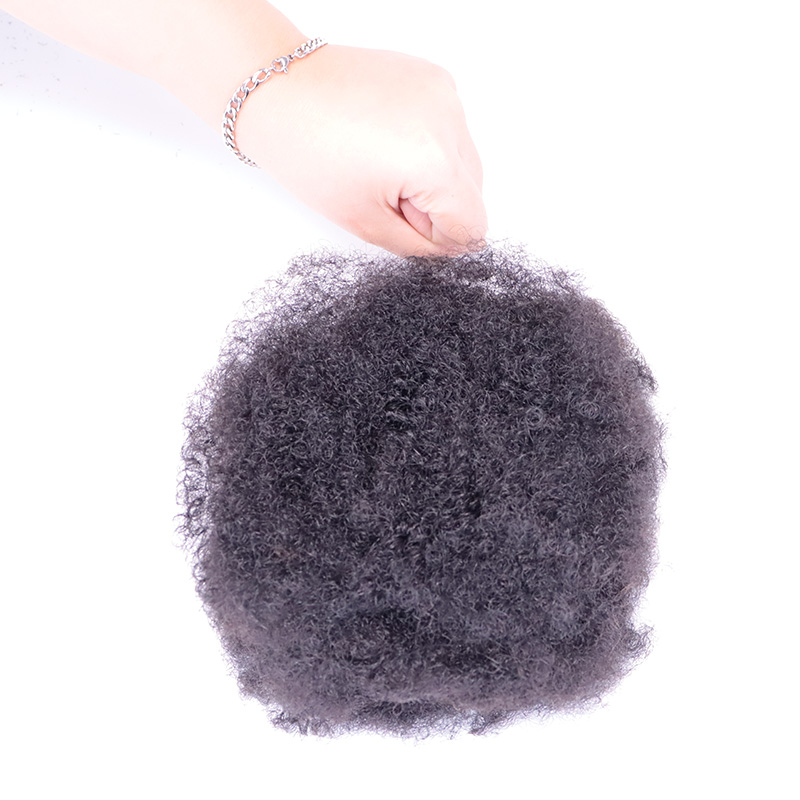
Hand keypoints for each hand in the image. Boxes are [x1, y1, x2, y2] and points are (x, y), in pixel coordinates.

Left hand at [235, 44, 487, 255]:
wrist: (277, 91)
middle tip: (386, 196)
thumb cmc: (308, 157)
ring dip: (435, 176)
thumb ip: (417, 246)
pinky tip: (388, 140)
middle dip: (438, 207)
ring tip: (383, 165)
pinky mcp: (433, 77)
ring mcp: (445, 94)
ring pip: (465, 160)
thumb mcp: (364, 223)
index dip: (442, 239)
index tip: (405, 228)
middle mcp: (450, 122)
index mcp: (434, 164)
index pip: (473, 224)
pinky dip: (429, 144)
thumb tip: (451, 247)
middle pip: (474, 192)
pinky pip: (451, 128)